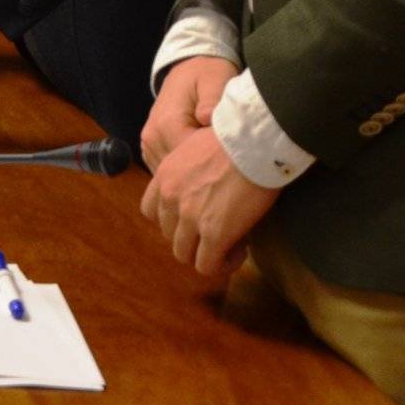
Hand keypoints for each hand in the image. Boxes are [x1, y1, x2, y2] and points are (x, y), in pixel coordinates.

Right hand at [141, 55, 235, 169]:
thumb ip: (212, 99)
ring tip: (222, 169)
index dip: (217, 165)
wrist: (189, 68)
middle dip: (207, 175)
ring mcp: (149, 145)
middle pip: (181, 174)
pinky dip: (187, 174)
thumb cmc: (207, 74)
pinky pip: (168, 172)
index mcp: (167, 124)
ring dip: (196, 177)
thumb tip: (207, 119)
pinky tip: (206, 169)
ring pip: (173, 176)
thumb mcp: (215, 79)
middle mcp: (152, 137)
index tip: (240, 161)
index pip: (191, 162)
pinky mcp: (151, 149)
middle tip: (235, 169)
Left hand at [141, 126, 278, 278]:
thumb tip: (204, 187)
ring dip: (207, 254)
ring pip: (185, 255)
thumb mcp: (196, 148)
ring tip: (231, 244)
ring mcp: (189, 217)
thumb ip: (190, 172)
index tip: (195, 216)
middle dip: (193, 237)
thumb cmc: (235, 139)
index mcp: (164, 176)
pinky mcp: (214, 233)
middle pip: (170, 235)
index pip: (151, 210)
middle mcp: (170, 198)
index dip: (173, 219)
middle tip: (219, 230)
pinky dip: (223, 264)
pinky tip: (240, 252)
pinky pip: (208, 265)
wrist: (253, 142)